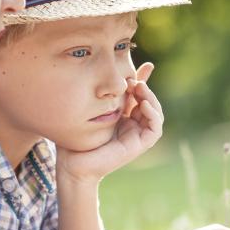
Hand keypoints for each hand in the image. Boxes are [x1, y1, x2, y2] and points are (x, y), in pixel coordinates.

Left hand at [56, 62, 162, 183]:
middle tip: (135, 80)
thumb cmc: (76, 138)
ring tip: (140, 89)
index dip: (144, 80)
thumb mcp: (92, 109)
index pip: (138, 95)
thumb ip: (102, 95)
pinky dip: (153, 115)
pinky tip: (144, 104)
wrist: (73, 164)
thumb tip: (105, 76)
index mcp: (122, 116)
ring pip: (156, 114)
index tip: (147, 66)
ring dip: (151, 99)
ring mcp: (137, 135)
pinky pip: (155, 129)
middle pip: (149, 102)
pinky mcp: (139, 145)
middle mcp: (132, 125)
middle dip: (146, 88)